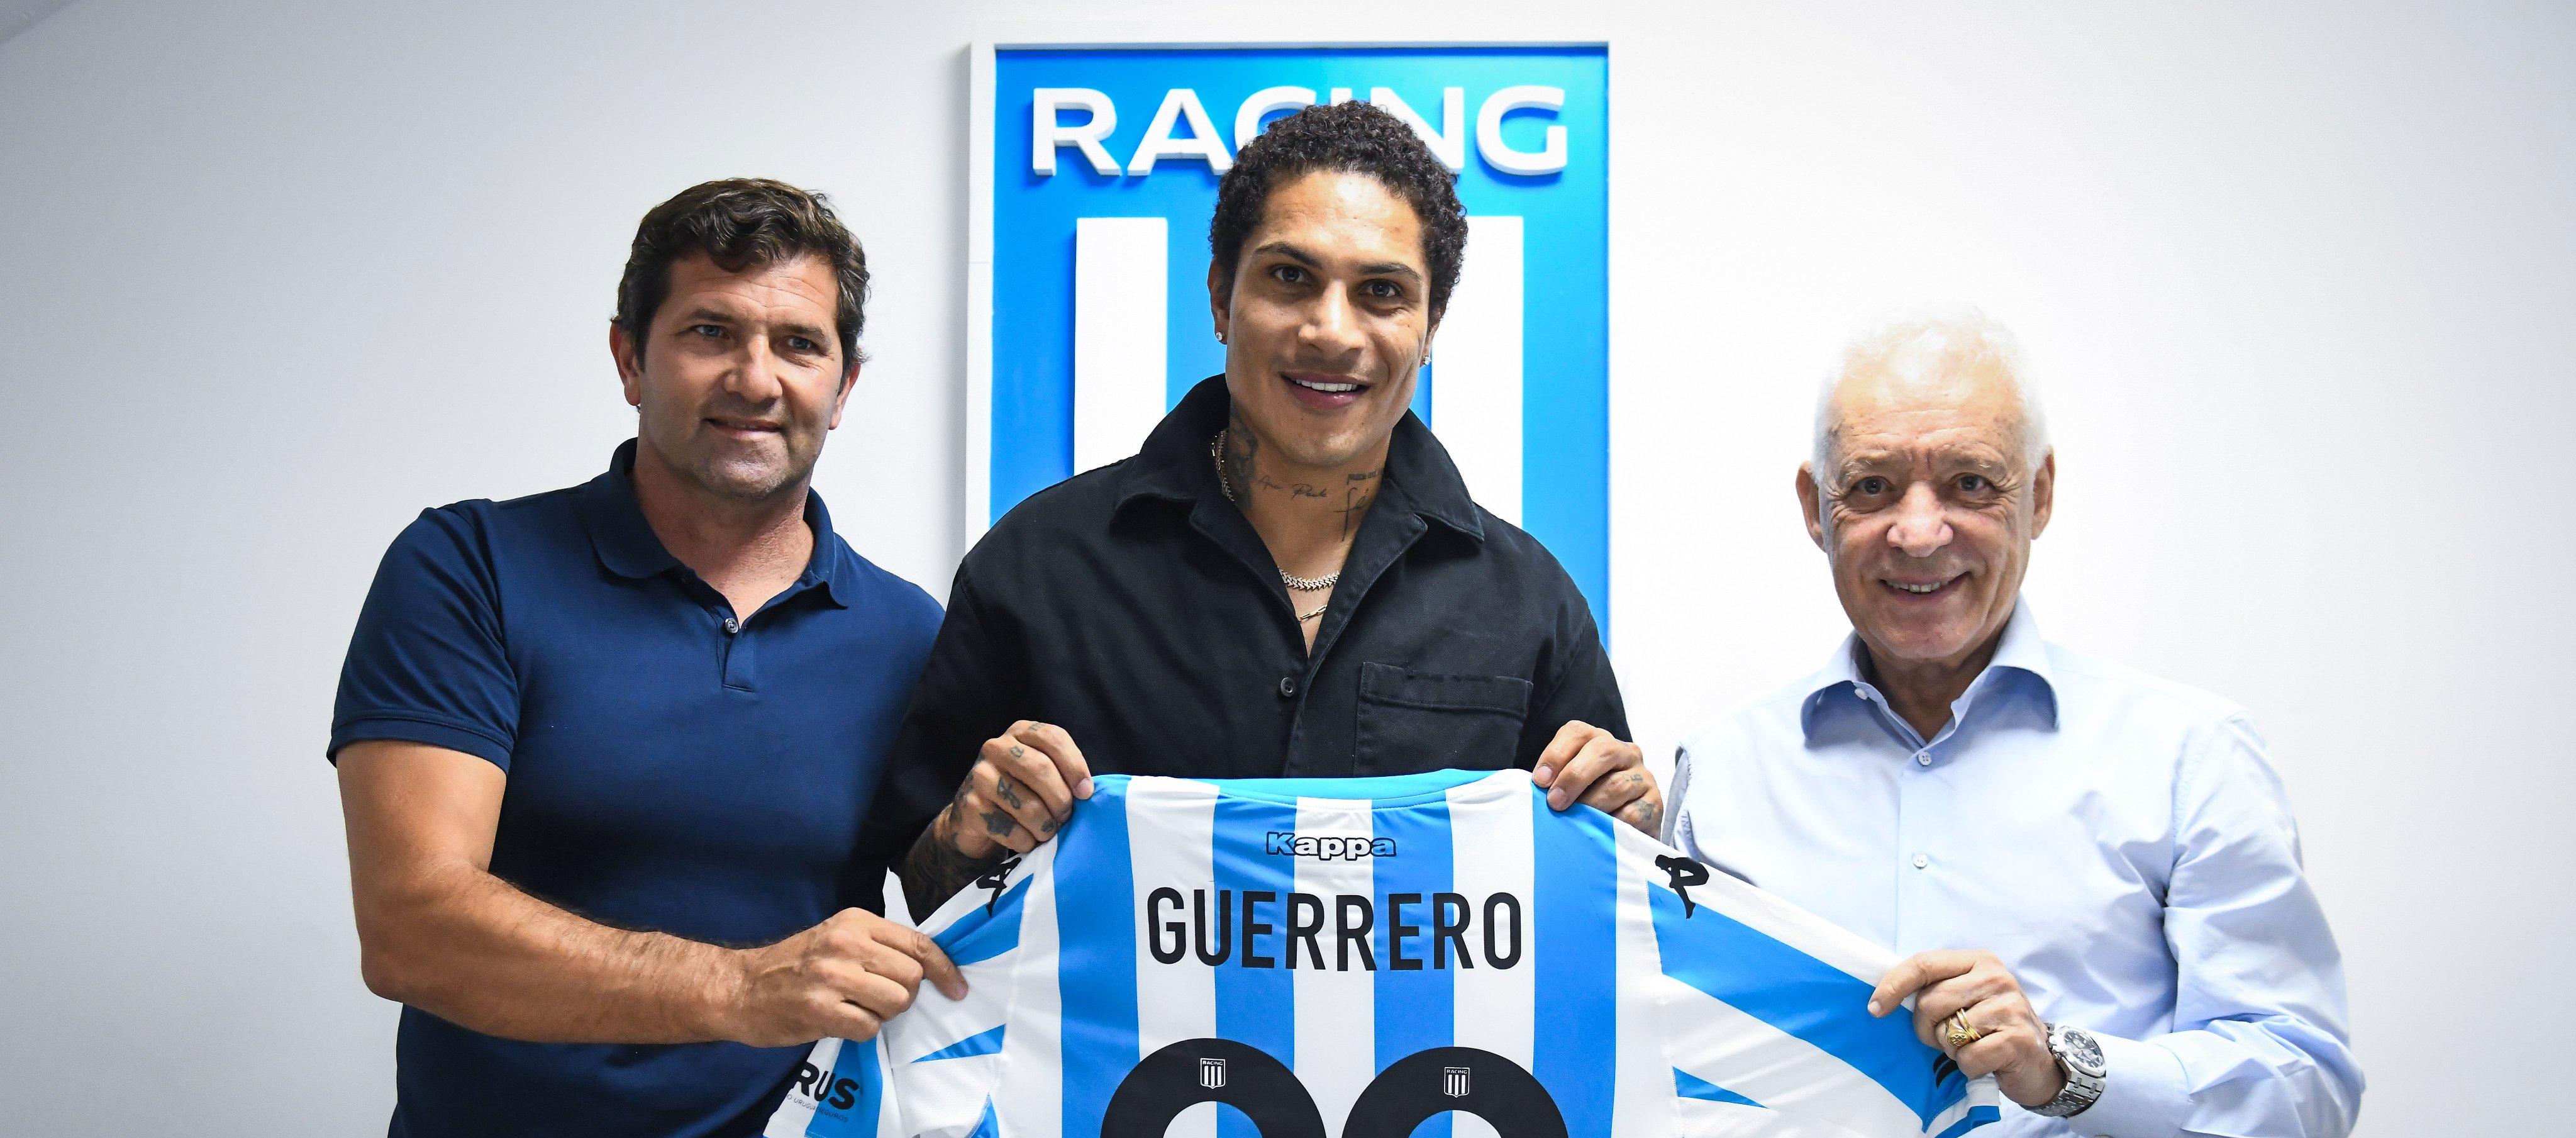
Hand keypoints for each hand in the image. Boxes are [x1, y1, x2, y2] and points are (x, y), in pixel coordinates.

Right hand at [716, 908, 964, 1047]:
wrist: (740, 988)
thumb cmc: (794, 965)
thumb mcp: (838, 938)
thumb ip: (879, 946)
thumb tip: (930, 967)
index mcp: (856, 921)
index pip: (919, 943)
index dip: (945, 969)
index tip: (957, 988)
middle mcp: (846, 944)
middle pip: (912, 976)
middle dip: (904, 994)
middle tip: (877, 997)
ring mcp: (833, 976)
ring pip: (896, 1002)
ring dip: (883, 1013)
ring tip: (856, 1007)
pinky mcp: (820, 1009)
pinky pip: (870, 1027)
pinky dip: (861, 1030)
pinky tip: (840, 1020)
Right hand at [935, 720, 1095, 859]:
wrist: (974, 818)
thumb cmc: (1020, 792)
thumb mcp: (1040, 772)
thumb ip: (1063, 772)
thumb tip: (1085, 791)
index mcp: (1019, 732)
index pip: (1053, 738)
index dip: (1075, 766)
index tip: (1085, 793)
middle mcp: (996, 748)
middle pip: (1041, 769)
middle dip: (1061, 800)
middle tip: (1065, 817)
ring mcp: (980, 776)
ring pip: (1028, 806)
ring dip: (1046, 827)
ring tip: (1047, 831)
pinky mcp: (971, 806)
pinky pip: (1011, 830)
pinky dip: (1026, 841)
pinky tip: (1026, 840)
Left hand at [1532, 720, 1660, 833]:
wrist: (1626, 830)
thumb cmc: (1588, 803)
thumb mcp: (1569, 786)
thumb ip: (1554, 782)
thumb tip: (1535, 791)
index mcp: (1597, 741)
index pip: (1577, 732)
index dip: (1556, 754)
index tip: (1539, 781)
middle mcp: (1624, 752)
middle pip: (1601, 750)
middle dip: (1574, 776)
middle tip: (1555, 802)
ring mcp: (1642, 776)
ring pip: (1617, 784)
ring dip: (1591, 805)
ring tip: (1576, 822)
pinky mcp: (1655, 803)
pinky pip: (1632, 814)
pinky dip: (1612, 824)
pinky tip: (1602, 833)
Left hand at [1869, 950, 2064, 1106]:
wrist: (2039, 1060)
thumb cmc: (1991, 1027)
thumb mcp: (1966, 996)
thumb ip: (1935, 989)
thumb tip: (1883, 997)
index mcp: (1979, 960)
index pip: (1923, 964)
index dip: (1893, 985)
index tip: (1875, 1008)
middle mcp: (1996, 978)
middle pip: (1930, 1002)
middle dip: (1926, 1028)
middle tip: (1943, 1038)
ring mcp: (2010, 1007)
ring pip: (1947, 1032)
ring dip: (1950, 1049)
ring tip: (1970, 1046)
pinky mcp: (2017, 1039)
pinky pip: (1968, 1057)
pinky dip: (1968, 1066)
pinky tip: (1986, 1061)